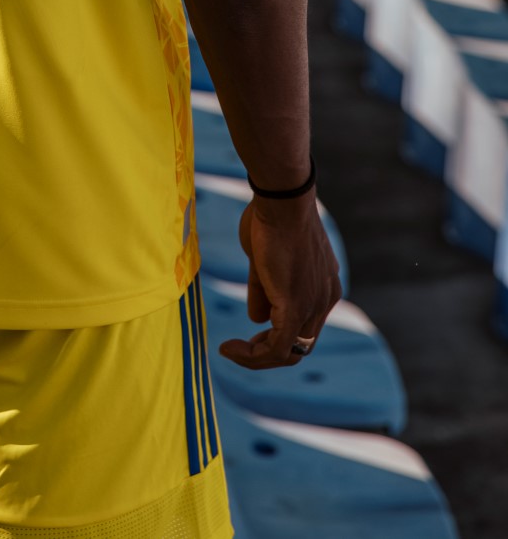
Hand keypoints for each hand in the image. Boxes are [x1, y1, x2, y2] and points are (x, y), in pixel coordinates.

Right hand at [218, 191, 341, 368]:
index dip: (277, 331)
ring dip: (258, 356)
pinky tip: (230, 348)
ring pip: (290, 351)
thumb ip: (263, 289)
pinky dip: (253, 355)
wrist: (282, 199)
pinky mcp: (296, 306)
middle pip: (301, 343)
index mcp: (325, 286)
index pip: (305, 323)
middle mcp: (326, 299)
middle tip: (241, 345)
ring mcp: (314, 304)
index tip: (253, 329)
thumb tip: (256, 318)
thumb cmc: (272, 217)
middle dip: (269, 349)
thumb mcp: (265, 259)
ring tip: (232, 349)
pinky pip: (277, 348)